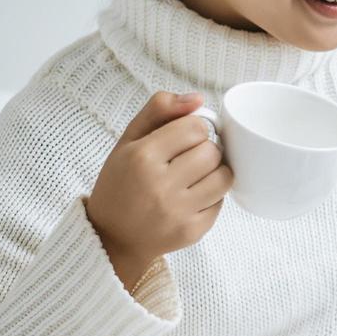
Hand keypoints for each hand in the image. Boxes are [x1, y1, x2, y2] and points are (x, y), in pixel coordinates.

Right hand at [85, 91, 233, 286]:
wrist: (112, 237)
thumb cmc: (121, 183)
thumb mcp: (128, 141)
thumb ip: (159, 110)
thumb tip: (198, 98)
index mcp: (142, 157)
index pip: (196, 127)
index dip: (192, 130)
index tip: (181, 139)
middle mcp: (160, 185)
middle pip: (212, 151)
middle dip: (203, 150)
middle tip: (185, 160)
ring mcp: (177, 211)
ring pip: (224, 176)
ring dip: (214, 172)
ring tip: (193, 176)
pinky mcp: (192, 231)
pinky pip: (221, 202)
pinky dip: (211, 196)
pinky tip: (190, 198)